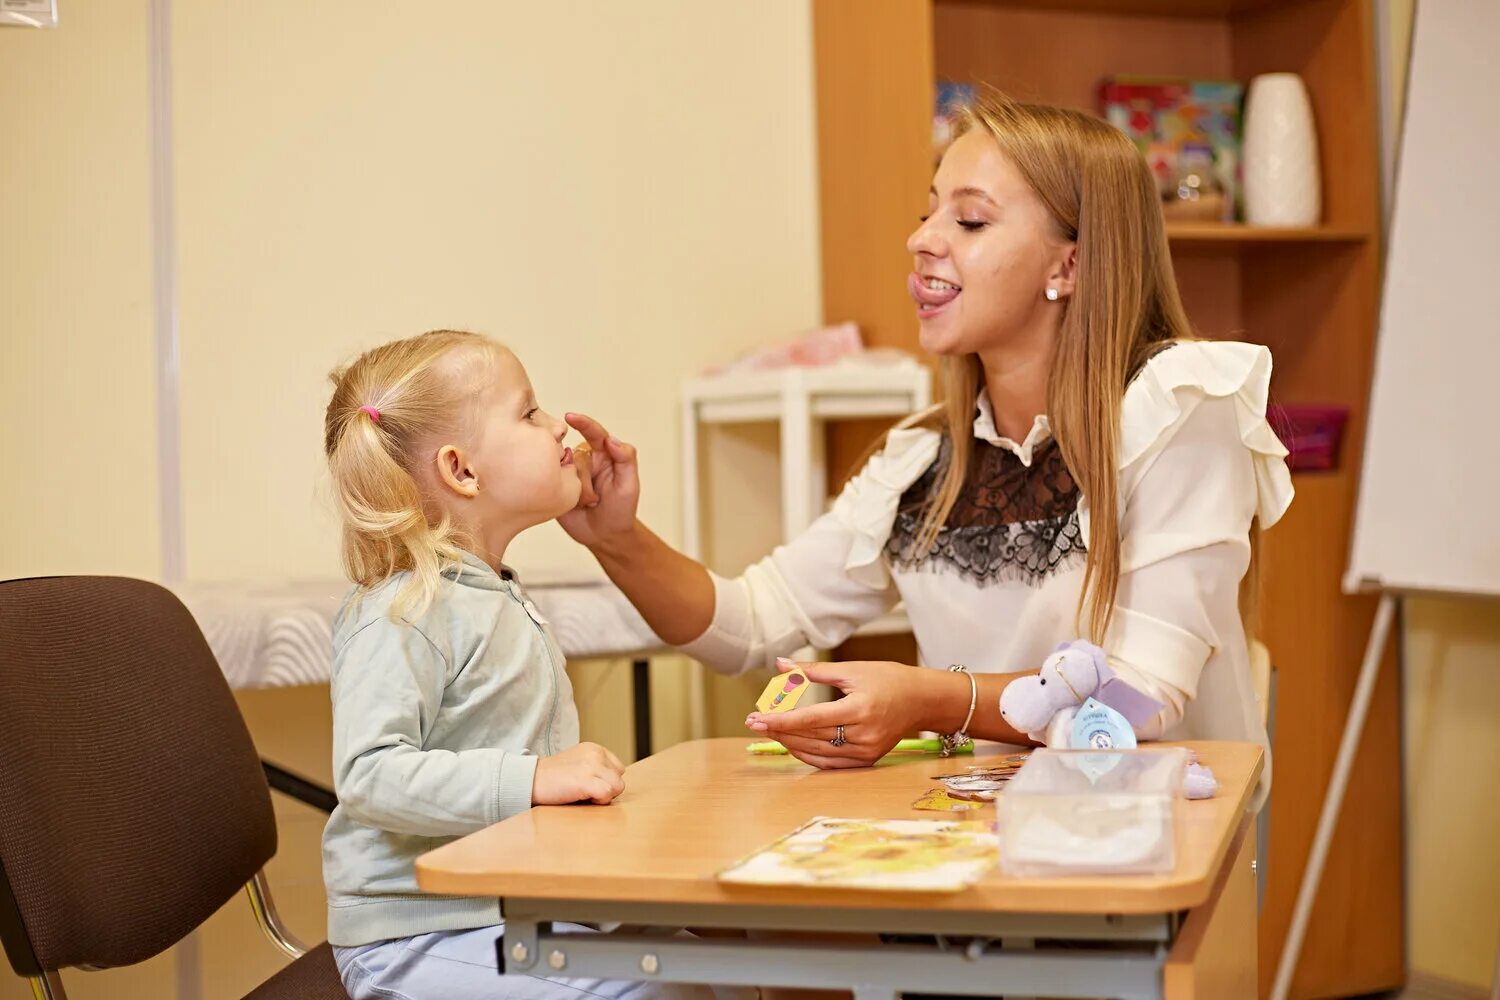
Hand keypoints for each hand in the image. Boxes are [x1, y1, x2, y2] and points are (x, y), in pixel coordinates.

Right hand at [532, 742, 625, 804]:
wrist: (529, 779)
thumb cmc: (552, 778)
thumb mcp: (578, 764)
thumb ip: (596, 769)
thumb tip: (613, 786)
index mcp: (595, 749)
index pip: (619, 769)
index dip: (606, 782)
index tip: (589, 785)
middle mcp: (596, 754)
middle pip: (619, 780)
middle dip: (606, 790)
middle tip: (585, 792)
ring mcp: (592, 765)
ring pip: (617, 787)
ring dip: (603, 797)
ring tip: (583, 795)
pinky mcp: (586, 779)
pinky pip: (607, 794)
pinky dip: (598, 801)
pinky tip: (581, 798)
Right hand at [557, 412, 639, 549]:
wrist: (605, 535)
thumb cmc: (621, 509)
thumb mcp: (629, 484)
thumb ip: (626, 458)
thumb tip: (610, 439)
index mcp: (603, 454)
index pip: (594, 433)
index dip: (582, 423)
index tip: (570, 417)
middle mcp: (584, 460)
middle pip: (578, 456)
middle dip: (587, 481)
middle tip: (597, 500)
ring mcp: (568, 473)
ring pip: (565, 470)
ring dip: (578, 491)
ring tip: (587, 505)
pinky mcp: (556, 485)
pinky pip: (551, 481)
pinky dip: (562, 493)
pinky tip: (572, 504)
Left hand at [744, 657, 924, 768]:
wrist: (922, 700)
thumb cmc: (888, 678)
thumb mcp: (852, 670)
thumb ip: (812, 670)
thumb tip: (779, 665)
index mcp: (859, 708)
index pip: (811, 719)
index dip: (781, 720)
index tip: (756, 719)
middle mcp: (863, 735)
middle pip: (811, 737)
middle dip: (779, 731)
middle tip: (754, 722)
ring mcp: (866, 751)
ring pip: (817, 752)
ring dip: (789, 743)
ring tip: (768, 731)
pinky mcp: (867, 760)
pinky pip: (830, 763)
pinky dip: (808, 755)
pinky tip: (791, 744)